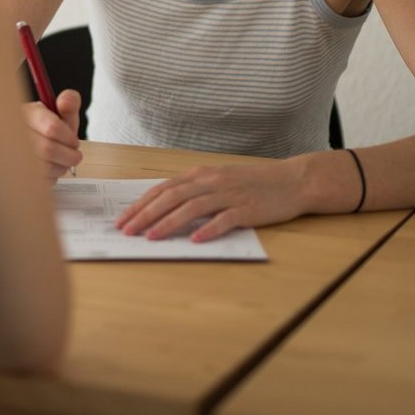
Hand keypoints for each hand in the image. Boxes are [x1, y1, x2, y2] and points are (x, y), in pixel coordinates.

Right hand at [21, 88, 81, 179]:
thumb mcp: (59, 113)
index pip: (52, 128)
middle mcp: (15, 132)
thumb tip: (66, 101)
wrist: (28, 144)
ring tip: (61, 162)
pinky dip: (51, 178)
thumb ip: (69, 103)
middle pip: (48, 149)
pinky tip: (50, 169)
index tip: (74, 141)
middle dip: (68, 155)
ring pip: (44, 167)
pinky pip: (39, 180)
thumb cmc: (46, 130)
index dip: (69, 138)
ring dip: (60, 167)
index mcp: (26, 113)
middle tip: (74, 156)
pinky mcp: (14, 172)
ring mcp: (11, 153)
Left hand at [115, 158, 307, 241]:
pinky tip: (195, 240)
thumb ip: (193, 191)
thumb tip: (162, 209)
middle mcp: (211, 182)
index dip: (141, 204)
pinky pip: (224, 219)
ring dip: (169, 222)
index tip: (123, 219)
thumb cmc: (252, 183)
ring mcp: (229, 195)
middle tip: (127, 230)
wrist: (291, 180)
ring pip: (192, 207)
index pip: (163, 189)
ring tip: (151, 237)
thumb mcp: (218, 181)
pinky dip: (208, 229)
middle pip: (171, 197)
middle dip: (145, 214)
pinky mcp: (247, 209)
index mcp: (201, 175)